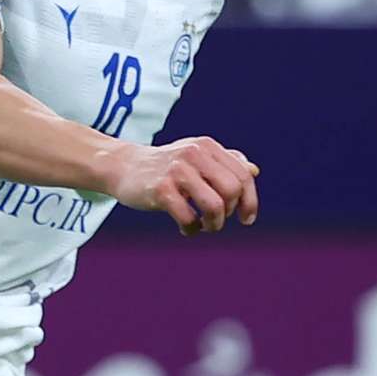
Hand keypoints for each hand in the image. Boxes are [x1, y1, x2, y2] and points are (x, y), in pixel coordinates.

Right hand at [103, 135, 259, 233]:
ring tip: (204, 227)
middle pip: (232, 190)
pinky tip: (186, 228)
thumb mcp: (196, 157)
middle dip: (229, 213)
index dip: (250, 201)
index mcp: (207, 146)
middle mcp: (194, 154)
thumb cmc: (164, 165)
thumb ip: (225, 161)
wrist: (122, 167)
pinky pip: (188, 217)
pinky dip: (191, 229)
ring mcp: (176, 171)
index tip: (246, 219)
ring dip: (213, 224)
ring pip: (214, 206)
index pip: (242, 175)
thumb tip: (254, 171)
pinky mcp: (160, 189)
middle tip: (216, 220)